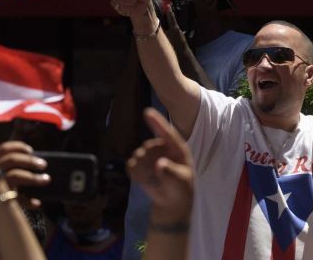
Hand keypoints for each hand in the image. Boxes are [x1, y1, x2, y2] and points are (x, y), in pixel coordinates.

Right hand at [0, 141, 48, 208]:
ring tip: (47, 179)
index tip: (31, 151)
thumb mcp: (5, 174)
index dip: (18, 147)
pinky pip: (15, 199)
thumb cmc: (1, 188)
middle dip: (29, 161)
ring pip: (14, 176)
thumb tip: (38, 162)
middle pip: (11, 160)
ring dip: (32, 177)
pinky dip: (28, 201)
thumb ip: (16, 167)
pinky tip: (37, 203)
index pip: (4, 149)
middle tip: (44, 165)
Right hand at [128, 108, 193, 222]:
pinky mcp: (139, 164)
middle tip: (159, 179)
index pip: (167, 133)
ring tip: (155, 181)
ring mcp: (149, 154)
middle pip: (148, 147)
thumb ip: (171, 173)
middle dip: (150, 164)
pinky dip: (136, 176)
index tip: (147, 111)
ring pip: (138, 156)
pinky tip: (146, 182)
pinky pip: (131, 166)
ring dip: (144, 172)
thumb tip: (160, 164)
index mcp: (177, 148)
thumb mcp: (181, 182)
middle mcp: (162, 148)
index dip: (157, 122)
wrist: (171, 201)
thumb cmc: (180, 188)